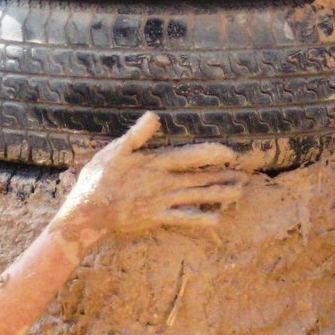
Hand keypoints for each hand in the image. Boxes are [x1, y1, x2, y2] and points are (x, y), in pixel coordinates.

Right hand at [52, 112, 247, 240]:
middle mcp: (164, 183)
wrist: (88, 212)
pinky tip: (217, 218)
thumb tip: (154, 115)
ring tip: (239, 192)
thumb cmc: (99, 178)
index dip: (214, 153)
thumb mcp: (114, 151)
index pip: (192, 155)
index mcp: (156, 163)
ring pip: (199, 197)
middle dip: (225, 176)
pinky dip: (202, 218)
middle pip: (202, 178)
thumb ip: (137, 134)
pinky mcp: (158, 217)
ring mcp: (163, 202)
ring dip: (221, 195)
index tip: (231, 153)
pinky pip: (185, 219)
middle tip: (245, 175)